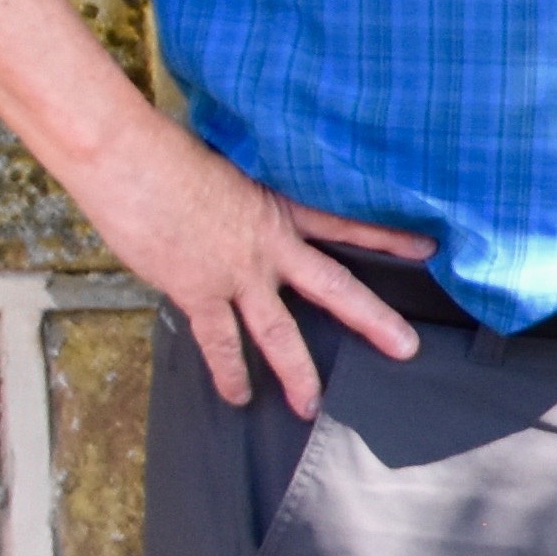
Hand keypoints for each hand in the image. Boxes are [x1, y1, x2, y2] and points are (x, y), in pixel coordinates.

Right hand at [71, 116, 429, 414]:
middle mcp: (269, 244)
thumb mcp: (228, 166)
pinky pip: (220, 341)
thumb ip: (247, 194)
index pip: (346, 224)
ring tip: (311, 404)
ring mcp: (236, 272)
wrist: (128, 157)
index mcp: (279, 208)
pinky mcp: (198, 289)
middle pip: (335, 287)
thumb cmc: (168, 151)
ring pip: (279, 330)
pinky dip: (228, 371)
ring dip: (298, 370)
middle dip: (373, 319)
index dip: (388, 237)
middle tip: (407, 348)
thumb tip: (247, 205)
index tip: (428, 248)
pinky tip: (237, 396)